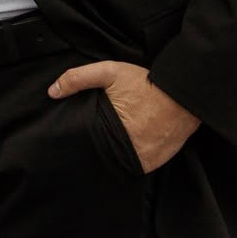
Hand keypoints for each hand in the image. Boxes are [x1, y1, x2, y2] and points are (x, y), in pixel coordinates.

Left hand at [48, 60, 197, 172]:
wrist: (184, 95)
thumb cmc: (146, 83)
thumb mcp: (109, 72)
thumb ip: (78, 79)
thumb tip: (52, 92)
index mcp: (111, 130)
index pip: (87, 143)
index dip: (82, 139)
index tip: (81, 135)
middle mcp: (128, 149)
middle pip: (102, 154)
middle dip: (98, 147)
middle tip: (99, 136)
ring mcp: (143, 158)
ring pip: (119, 162)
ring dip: (115, 154)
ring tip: (114, 141)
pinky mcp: (155, 162)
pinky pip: (137, 166)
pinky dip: (132, 158)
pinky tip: (130, 145)